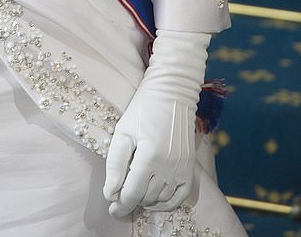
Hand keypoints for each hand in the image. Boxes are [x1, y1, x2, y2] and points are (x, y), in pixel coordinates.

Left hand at [103, 29, 209, 217]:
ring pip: (161, 199)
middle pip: (146, 198)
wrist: (173, 93)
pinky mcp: (190, 168)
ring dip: (146, 201)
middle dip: (131, 201)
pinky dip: (167, 204)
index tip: (111, 208)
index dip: (120, 204)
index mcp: (149, 158)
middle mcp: (168, 167)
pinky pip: (180, 197)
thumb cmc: (143, 109)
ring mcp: (182, 169)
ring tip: (135, 193)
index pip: (132, 194)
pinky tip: (155, 200)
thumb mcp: (123, 132)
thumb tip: (110, 193)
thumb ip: (115, 164)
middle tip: (119, 197)